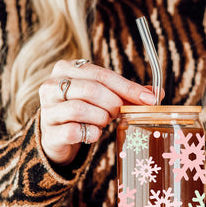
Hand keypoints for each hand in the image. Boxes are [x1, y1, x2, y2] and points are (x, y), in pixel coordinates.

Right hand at [39, 59, 156, 164]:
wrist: (57, 137)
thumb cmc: (83, 113)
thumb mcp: (103, 98)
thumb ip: (126, 94)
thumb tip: (157, 94)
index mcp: (67, 69)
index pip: (102, 75)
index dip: (128, 88)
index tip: (149, 100)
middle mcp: (52, 85)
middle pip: (92, 90)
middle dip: (114, 104)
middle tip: (119, 113)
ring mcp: (48, 109)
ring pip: (81, 109)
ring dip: (101, 118)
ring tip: (103, 121)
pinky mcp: (49, 132)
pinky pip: (74, 131)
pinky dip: (91, 134)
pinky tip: (94, 134)